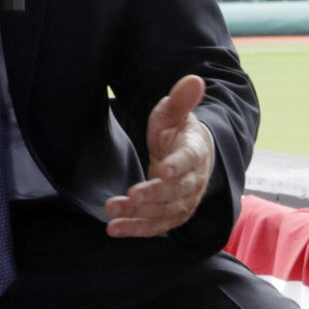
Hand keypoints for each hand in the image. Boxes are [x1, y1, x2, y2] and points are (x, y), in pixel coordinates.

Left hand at [105, 75, 213, 238]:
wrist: (187, 154)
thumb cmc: (177, 131)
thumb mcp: (174, 113)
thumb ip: (180, 100)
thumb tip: (194, 79)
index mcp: (195, 151)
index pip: (190, 160)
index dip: (178, 166)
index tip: (164, 170)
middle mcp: (194, 180)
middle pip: (177, 192)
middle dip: (153, 195)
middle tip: (129, 196)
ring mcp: (185, 200)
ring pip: (166, 212)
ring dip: (140, 215)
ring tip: (113, 211)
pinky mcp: (173, 214)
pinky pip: (158, 225)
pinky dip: (138, 229)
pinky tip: (115, 229)